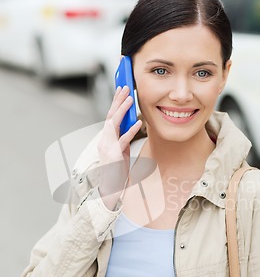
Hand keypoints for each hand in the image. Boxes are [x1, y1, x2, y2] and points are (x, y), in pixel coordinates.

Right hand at [97, 86, 141, 209]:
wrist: (111, 189)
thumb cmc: (117, 170)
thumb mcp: (121, 150)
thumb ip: (123, 137)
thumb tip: (132, 123)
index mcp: (106, 138)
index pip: (110, 116)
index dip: (115, 102)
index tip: (122, 90)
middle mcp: (104, 140)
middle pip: (110, 116)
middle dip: (118, 100)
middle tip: (126, 87)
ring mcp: (107, 147)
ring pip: (114, 124)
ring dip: (122, 110)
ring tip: (131, 99)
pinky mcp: (114, 155)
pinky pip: (123, 139)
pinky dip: (131, 130)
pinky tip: (138, 122)